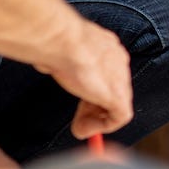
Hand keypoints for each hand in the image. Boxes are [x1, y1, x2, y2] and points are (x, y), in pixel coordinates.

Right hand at [36, 21, 133, 137]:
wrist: (62, 40)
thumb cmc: (55, 40)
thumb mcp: (58, 48)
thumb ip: (60, 58)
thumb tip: (48, 64)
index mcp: (105, 46)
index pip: (104, 72)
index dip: (90, 89)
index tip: (77, 100)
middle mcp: (117, 60)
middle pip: (112, 90)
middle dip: (93, 108)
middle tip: (78, 119)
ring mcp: (121, 78)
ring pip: (116, 105)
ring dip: (96, 119)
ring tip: (79, 128)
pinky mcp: (119, 95)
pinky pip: (119, 117)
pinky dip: (102, 126)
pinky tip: (84, 128)